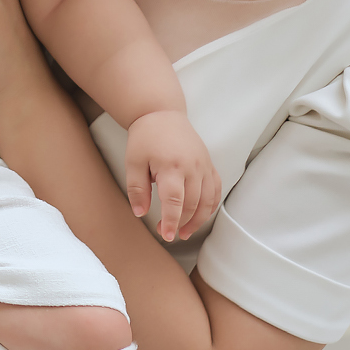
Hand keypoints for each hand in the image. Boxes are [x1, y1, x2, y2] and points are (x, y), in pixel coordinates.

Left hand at [123, 109, 220, 242]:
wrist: (162, 114)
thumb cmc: (145, 138)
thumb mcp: (133, 162)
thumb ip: (136, 189)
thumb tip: (140, 213)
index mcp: (171, 166)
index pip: (174, 201)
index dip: (171, 221)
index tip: (166, 235)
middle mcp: (192, 167)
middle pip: (192, 204)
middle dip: (181, 223)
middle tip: (166, 232)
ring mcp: (204, 166)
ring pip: (208, 201)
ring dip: (198, 220)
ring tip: (185, 231)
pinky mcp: (209, 165)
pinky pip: (216, 190)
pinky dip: (211, 206)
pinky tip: (200, 216)